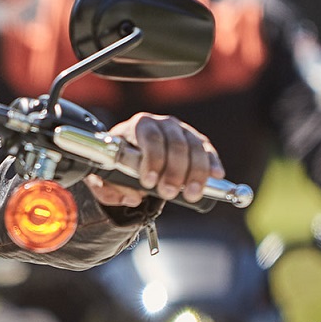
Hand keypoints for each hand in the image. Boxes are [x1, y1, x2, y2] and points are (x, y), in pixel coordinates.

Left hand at [87, 112, 224, 207]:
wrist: (132, 154)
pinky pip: (208, 151)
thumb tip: (131, 198)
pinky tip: (216, 177)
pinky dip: (213, 164)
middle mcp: (163, 123)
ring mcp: (183, 131)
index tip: (148, 182)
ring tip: (190, 195)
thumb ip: (108, 187)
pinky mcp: (198, 142)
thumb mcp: (104, 175)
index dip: (152, 159)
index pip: (150, 138)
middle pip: (175, 144)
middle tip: (168, 193)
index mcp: (139, 126)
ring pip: (194, 148)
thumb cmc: (118, 163)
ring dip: (195, 173)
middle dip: (173, 171)